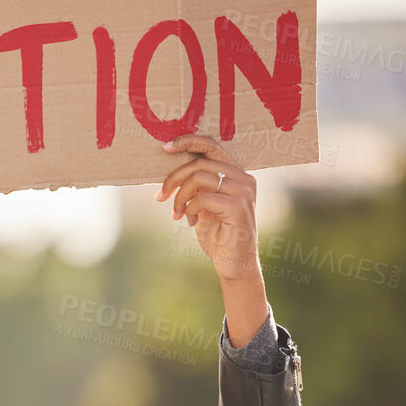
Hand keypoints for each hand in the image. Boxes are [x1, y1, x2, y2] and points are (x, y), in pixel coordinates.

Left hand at [155, 134, 259, 282]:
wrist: (233, 264)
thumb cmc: (217, 235)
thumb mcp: (203, 205)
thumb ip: (195, 186)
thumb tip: (172, 171)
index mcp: (236, 173)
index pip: (211, 146)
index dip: (187, 142)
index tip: (164, 148)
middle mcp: (244, 178)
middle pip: (199, 162)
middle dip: (174, 179)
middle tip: (161, 197)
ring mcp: (244, 191)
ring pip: (199, 177)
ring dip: (180, 196)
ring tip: (177, 213)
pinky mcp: (238, 207)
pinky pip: (203, 197)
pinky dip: (190, 208)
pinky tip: (190, 221)